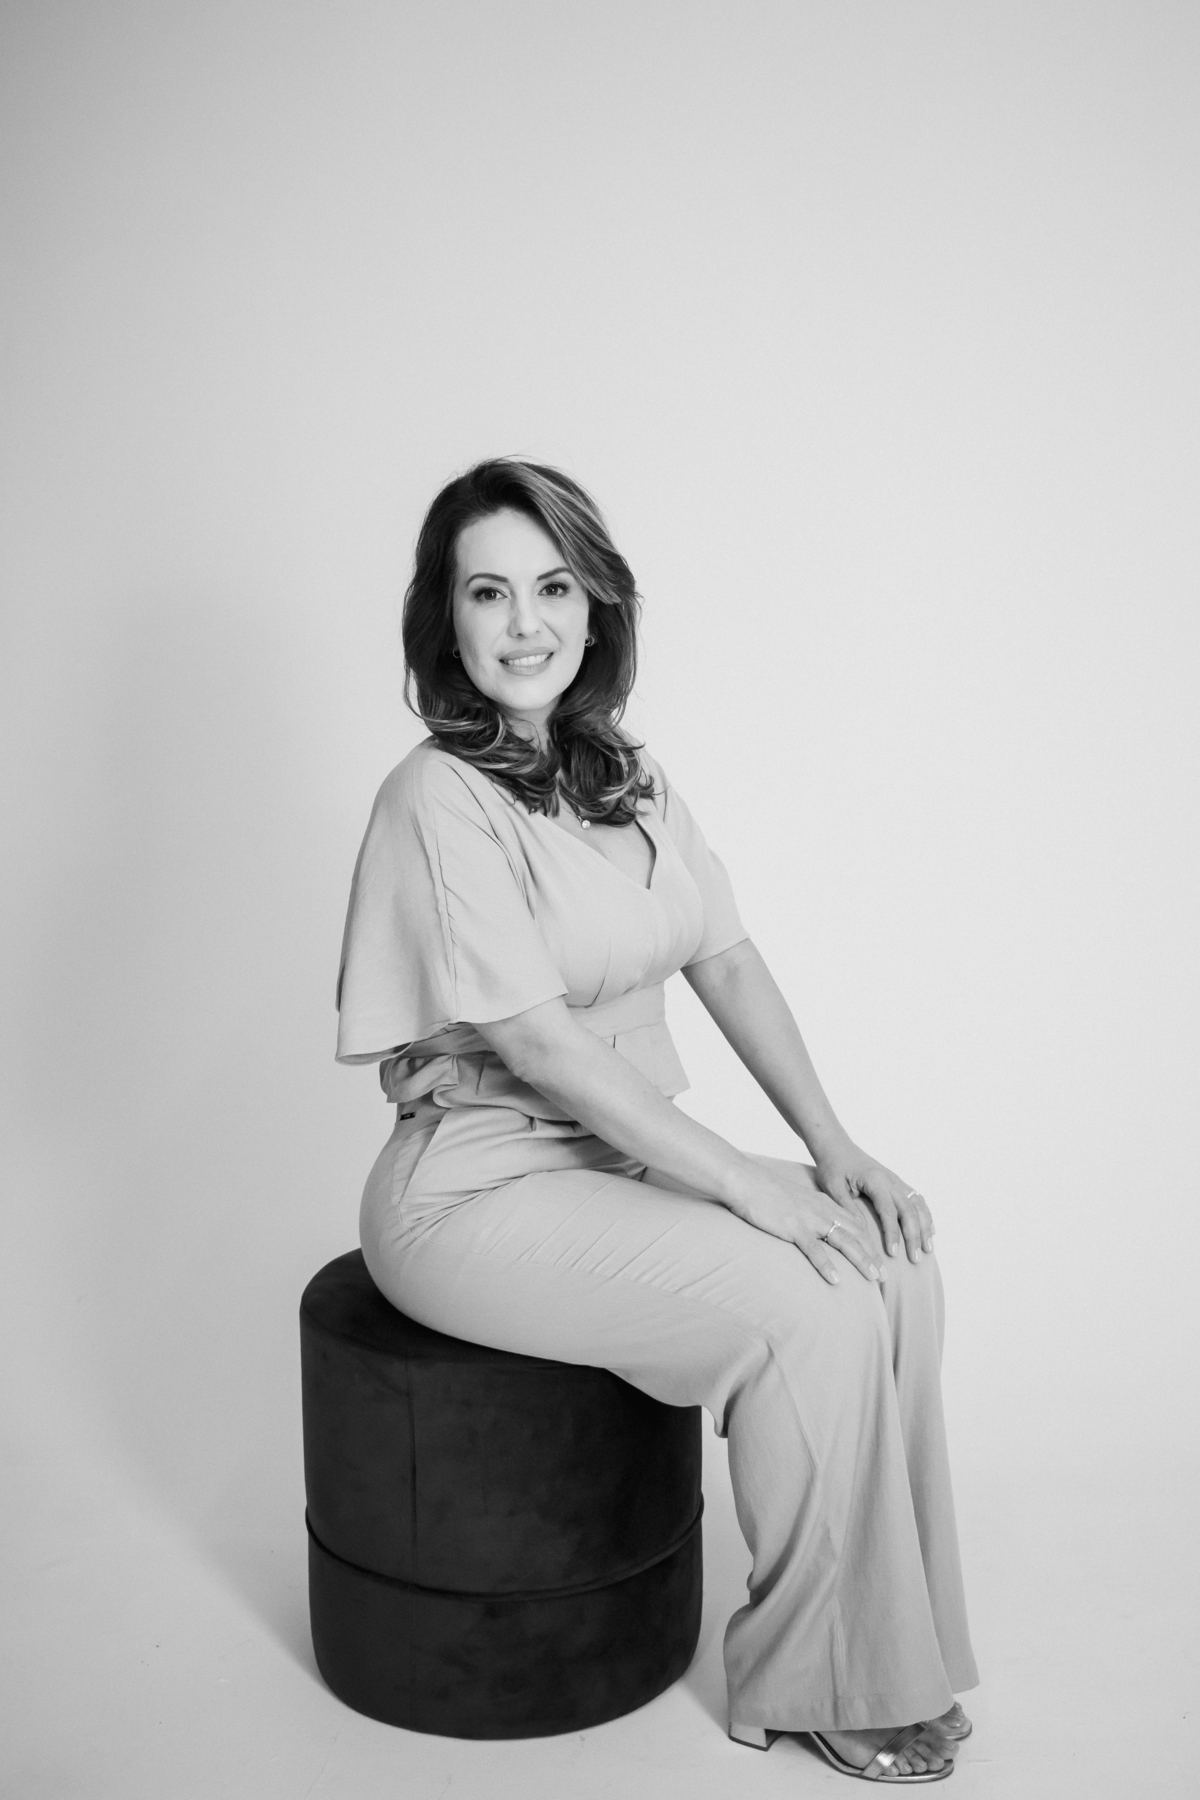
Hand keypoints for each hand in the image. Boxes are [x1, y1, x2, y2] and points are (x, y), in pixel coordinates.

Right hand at [727, 1161, 884, 1286]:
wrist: (746, 1181)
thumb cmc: (765, 1192)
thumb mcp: (795, 1201)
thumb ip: (809, 1213)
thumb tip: (816, 1229)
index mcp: (824, 1204)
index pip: (855, 1225)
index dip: (870, 1243)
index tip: (880, 1260)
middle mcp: (823, 1211)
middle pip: (857, 1235)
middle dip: (873, 1256)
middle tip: (886, 1277)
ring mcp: (809, 1219)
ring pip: (844, 1242)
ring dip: (862, 1261)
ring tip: (874, 1278)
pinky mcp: (794, 1228)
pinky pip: (815, 1250)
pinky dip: (827, 1266)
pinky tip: (836, 1281)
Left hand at [813, 1141, 934, 1263]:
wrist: (836, 1146)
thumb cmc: (833, 1167)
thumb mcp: (833, 1188)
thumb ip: (848, 1208)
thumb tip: (862, 1231)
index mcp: (875, 1180)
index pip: (889, 1212)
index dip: (893, 1233)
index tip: (893, 1254)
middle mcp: (890, 1179)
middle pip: (909, 1210)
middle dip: (914, 1235)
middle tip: (915, 1258)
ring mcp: (896, 1180)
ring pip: (918, 1204)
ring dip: (925, 1226)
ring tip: (928, 1248)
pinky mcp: (896, 1182)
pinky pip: (916, 1199)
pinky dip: (925, 1215)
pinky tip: (929, 1230)